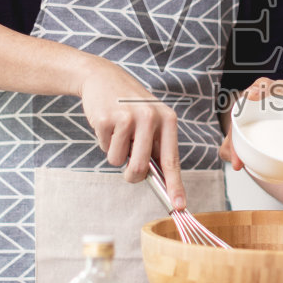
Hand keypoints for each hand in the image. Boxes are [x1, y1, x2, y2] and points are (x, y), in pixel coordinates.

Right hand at [78, 58, 184, 206]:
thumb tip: (161, 182)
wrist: (102, 77)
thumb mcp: (151, 119)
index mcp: (167, 119)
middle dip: (131, 174)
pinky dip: (103, 141)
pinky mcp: (107, 118)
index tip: (179, 205)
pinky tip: (107, 123)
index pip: (172, 160)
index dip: (175, 185)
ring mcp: (128, 117)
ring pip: (118, 160)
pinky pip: (104, 148)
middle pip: (140, 167)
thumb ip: (155, 147)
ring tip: (118, 130)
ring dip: (114, 152)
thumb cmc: (129, 104)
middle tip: (126, 163)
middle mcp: (151, 117)